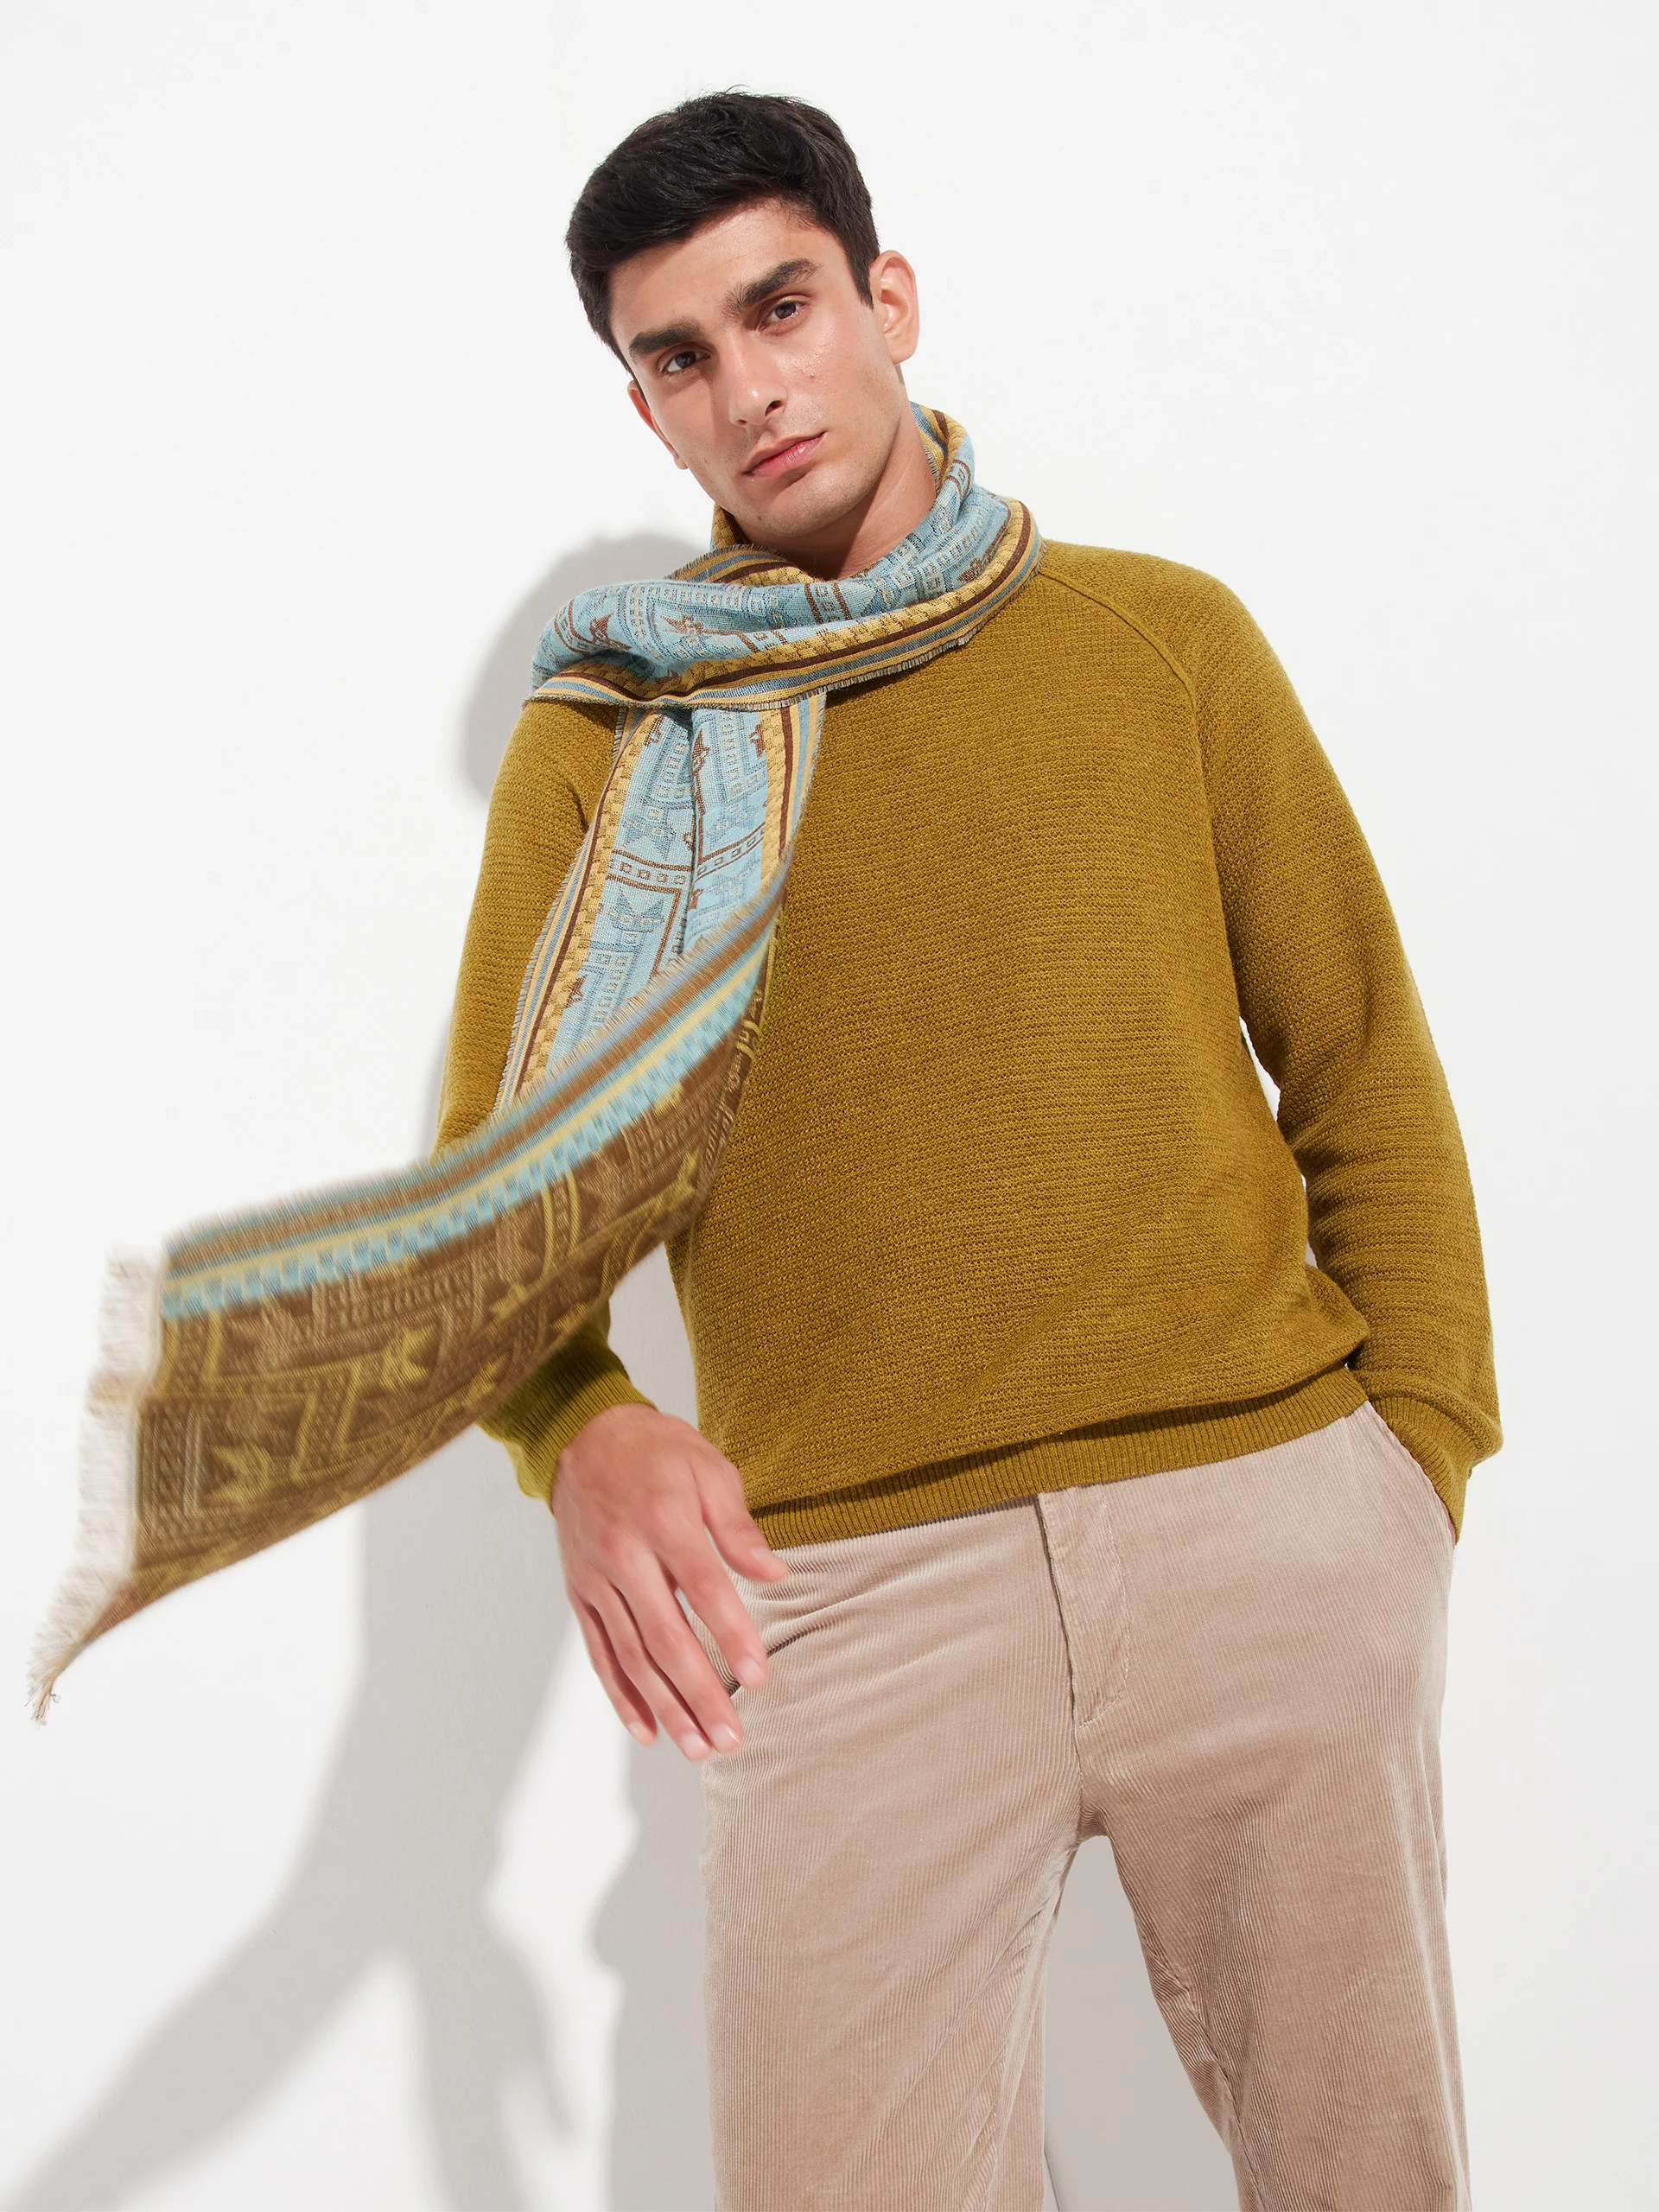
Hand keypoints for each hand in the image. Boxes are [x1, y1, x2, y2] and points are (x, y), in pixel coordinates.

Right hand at [553, 1402, 787, 1760]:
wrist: (582, 1435)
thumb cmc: (657, 1451)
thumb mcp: (708, 1468)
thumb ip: (738, 1527)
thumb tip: (776, 1576)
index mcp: (663, 1520)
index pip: (704, 1589)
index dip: (733, 1636)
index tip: (760, 1677)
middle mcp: (624, 1556)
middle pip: (665, 1637)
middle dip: (701, 1693)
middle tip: (731, 1737)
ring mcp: (596, 1579)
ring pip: (632, 1656)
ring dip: (666, 1707)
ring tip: (698, 1748)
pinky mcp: (579, 1593)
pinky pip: (599, 1653)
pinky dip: (621, 1696)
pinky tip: (647, 1730)